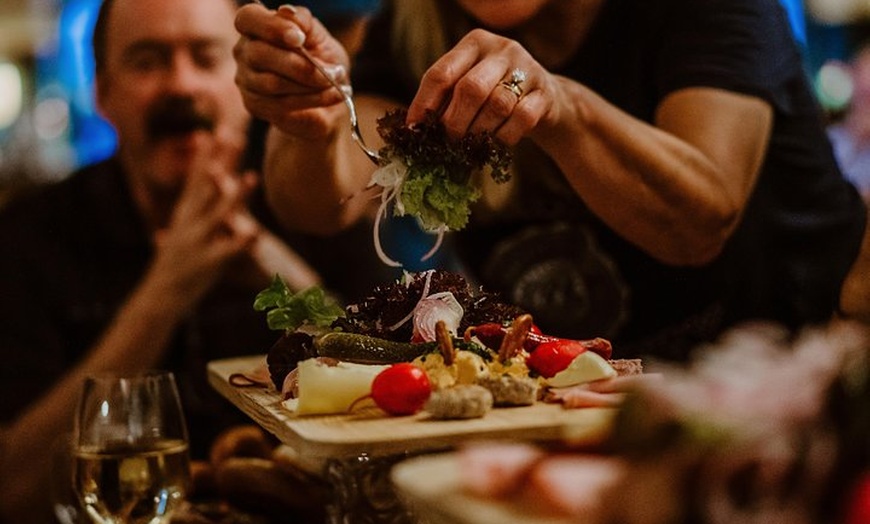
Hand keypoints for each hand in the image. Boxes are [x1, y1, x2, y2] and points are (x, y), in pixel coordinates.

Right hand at [148, 132, 259, 305]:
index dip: (206, 156)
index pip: (196, 179)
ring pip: (220, 213)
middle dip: (220, 161)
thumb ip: (186, 215)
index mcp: (185, 215)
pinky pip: (228, 250)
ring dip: (237, 195)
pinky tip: (255, 233)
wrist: (160, 298)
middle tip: (233, 135)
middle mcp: (190, 222)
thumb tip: (183, 203)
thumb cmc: (173, 267)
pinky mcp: (208, 262)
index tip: (215, 131)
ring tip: (253, 177)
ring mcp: (199, 241)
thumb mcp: (178, 235)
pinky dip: (241, 241)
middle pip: (207, 185)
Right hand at [234, 4, 350, 136]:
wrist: (329, 93)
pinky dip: (314, 99)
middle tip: (334, 70)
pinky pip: (282, 104)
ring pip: (273, 83)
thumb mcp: (318, 36)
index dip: (272, 27)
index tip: (300, 38)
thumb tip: (287, 12)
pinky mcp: (255, 105)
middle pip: (260, 55)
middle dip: (302, 65)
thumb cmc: (320, 58)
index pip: (248, 18)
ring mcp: (246, 80)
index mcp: (256, 27)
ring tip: (336, 83)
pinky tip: (334, 95)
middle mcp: (244, 52)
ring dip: (311, 84)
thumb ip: (303, 22)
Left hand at [407, 29, 557, 145]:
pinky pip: (522, 119)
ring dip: (480, 132)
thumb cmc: (493, 95)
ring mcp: (527, 68)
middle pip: (470, 88)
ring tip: (472, 145)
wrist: (543, 98)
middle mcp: (501, 49)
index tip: (415, 130)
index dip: (424, 105)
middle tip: (448, 143)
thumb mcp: (467, 87)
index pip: (441, 73)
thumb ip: (444, 100)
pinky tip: (497, 142)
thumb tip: (413, 129)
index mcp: (474, 43)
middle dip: (455, 122)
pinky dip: (505, 137)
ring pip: (498, 105)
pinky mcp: (545, 92)